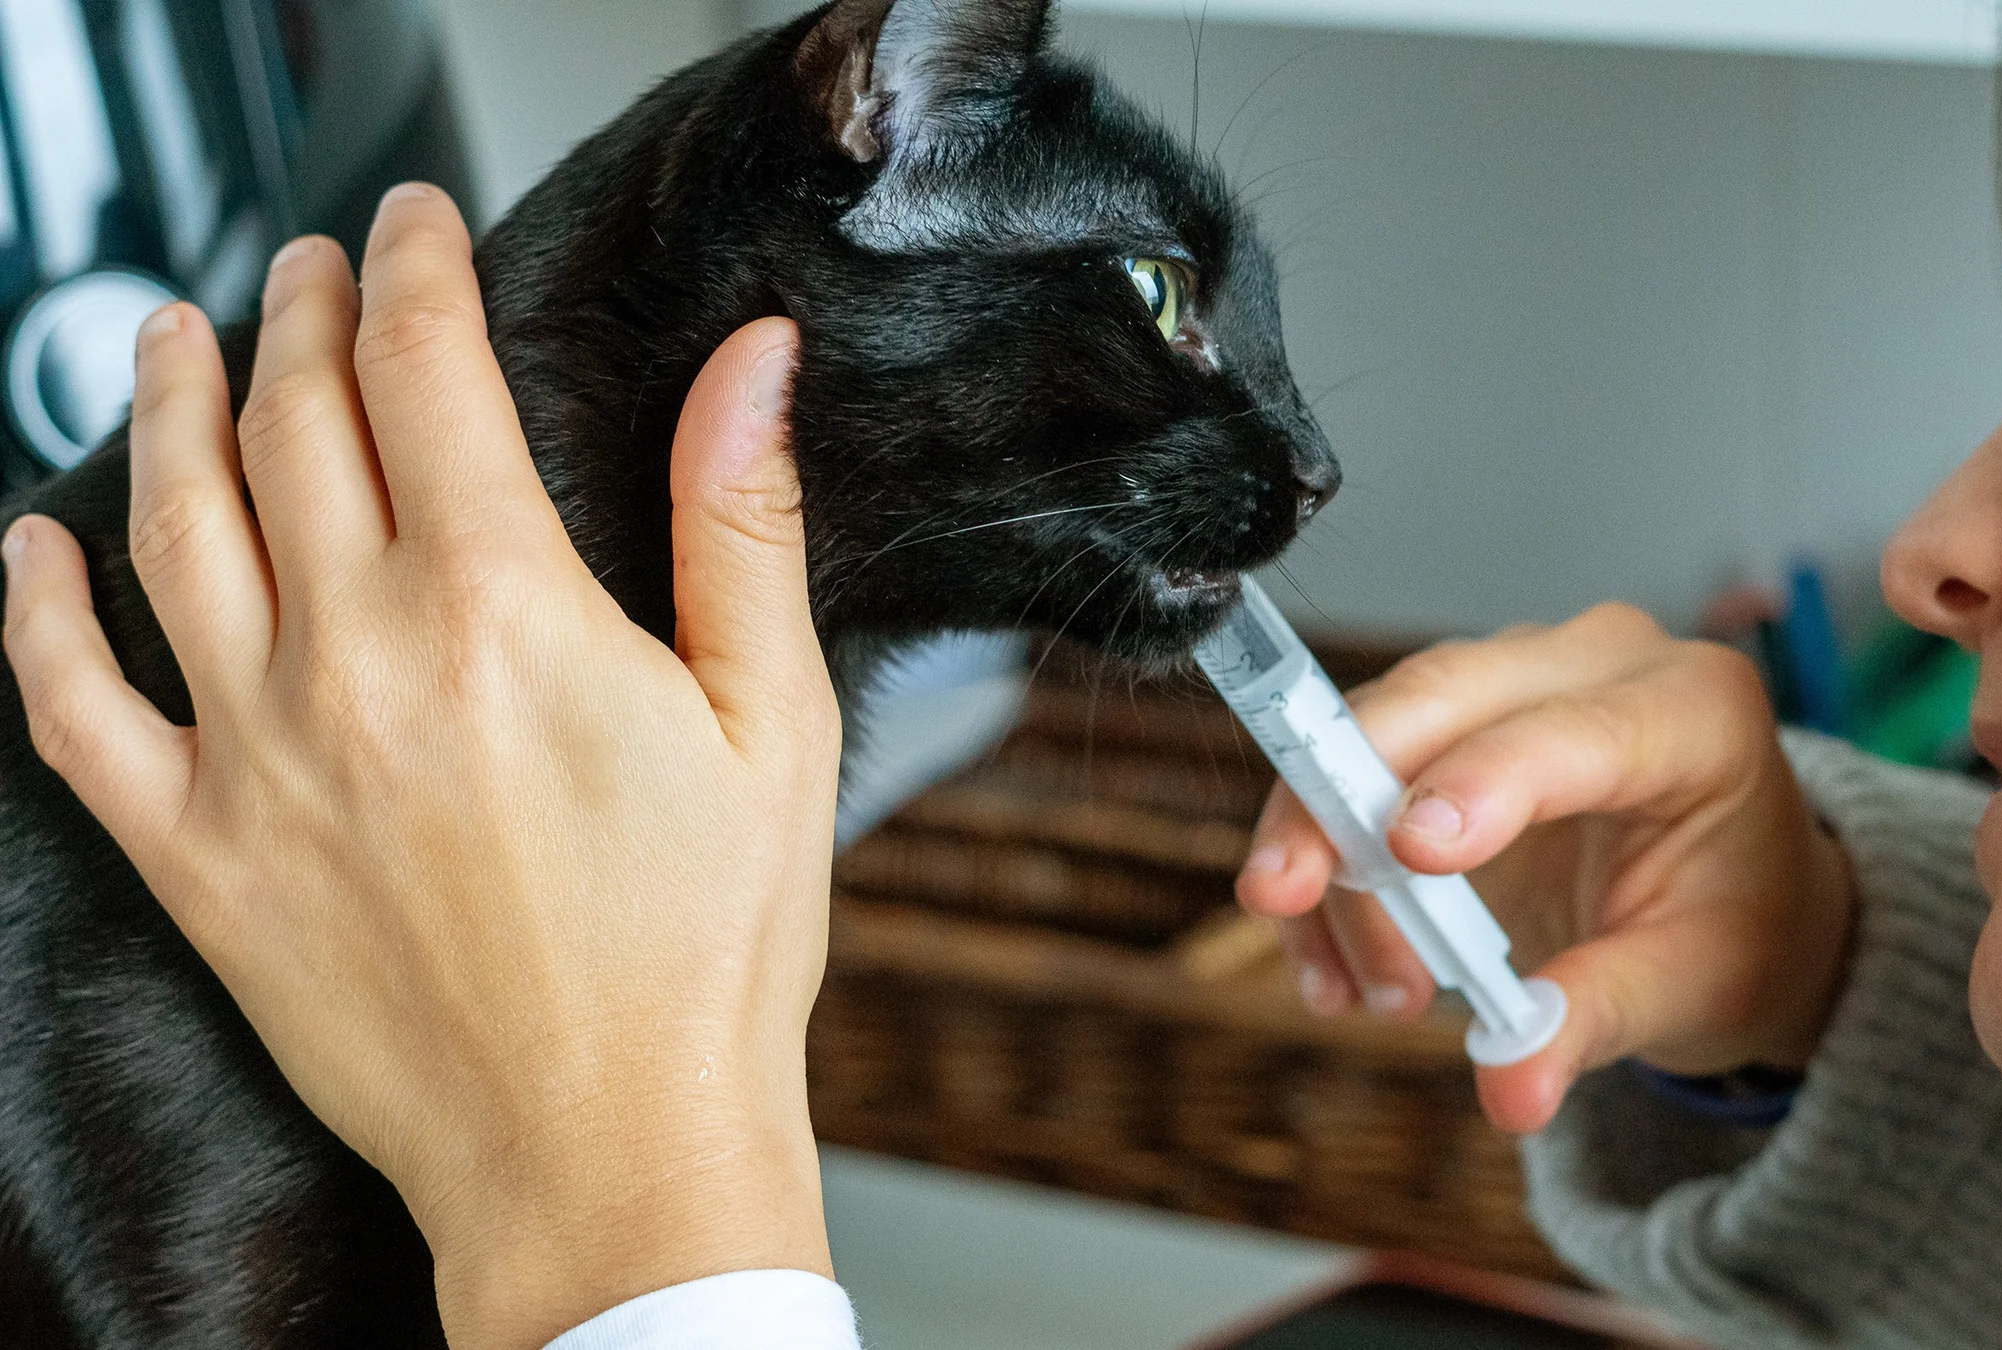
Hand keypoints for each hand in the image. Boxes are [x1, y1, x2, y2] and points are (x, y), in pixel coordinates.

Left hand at [0, 186, 839, 1349]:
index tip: (413, 222)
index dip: (414, 268)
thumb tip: (754, 362)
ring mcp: (257, 760)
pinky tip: (30, 550)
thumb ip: (741, 522)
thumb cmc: (706, 954)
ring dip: (163, 404)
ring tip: (170, 332)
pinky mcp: (200, 859)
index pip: (424, 372)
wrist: (606, 1154)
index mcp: (501, 612)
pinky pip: (71, 710)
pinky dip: (34, 614)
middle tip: (310, 265)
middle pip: (290, 424)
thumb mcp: (774, 722)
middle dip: (298, 313)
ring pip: (171, 526)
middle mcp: (355, 663)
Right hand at [1236, 605, 1854, 1134]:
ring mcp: (1519, 678)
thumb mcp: (1691, 985)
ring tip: (1361, 987)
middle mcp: (1602, 662)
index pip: (1573, 730)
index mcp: (1694, 708)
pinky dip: (1328, 868)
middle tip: (1283, 891)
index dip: (1483, 781)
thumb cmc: (1736, 926)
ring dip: (1334, 856)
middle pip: (1443, 695)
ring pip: (1379, 730)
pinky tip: (1335, 965)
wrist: (1739, 900)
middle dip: (1345, 795)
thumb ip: (1596, 1019)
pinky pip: (1356, 770)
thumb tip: (1511, 1089)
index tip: (1409, 851)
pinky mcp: (1455, 719)